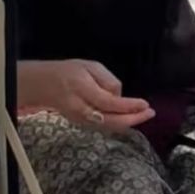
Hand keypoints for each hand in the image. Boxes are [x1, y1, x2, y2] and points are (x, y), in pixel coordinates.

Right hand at [17, 59, 153, 130]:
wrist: (44, 85)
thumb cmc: (70, 72)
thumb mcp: (90, 66)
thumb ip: (108, 81)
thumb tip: (121, 97)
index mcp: (81, 88)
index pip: (108, 102)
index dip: (128, 106)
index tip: (145, 104)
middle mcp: (80, 107)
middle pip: (108, 120)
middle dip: (132, 119)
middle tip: (150, 113)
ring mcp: (79, 119)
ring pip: (106, 126)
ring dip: (127, 123)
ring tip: (145, 115)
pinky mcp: (81, 124)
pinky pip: (103, 126)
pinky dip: (118, 124)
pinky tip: (131, 119)